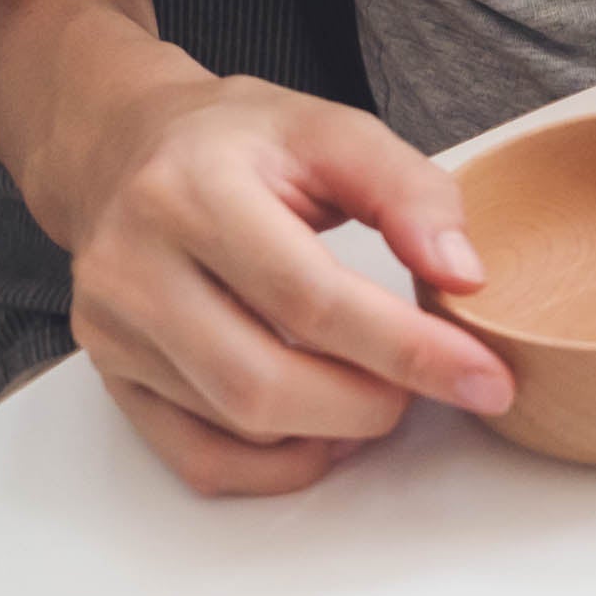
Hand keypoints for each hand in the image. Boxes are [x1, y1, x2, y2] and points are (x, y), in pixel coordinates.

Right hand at [32, 58, 515, 495]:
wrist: (126, 149)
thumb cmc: (240, 141)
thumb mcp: (333, 129)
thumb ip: (410, 192)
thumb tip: (463, 276)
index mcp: (193, 191)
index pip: (310, 298)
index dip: (407, 349)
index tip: (483, 377)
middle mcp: (135, 266)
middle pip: (262, 382)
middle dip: (368, 402)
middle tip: (428, 384)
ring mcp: (113, 330)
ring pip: (234, 426)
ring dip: (330, 430)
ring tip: (380, 391)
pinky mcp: (113, 376)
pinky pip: (197, 458)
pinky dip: (275, 466)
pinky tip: (323, 430)